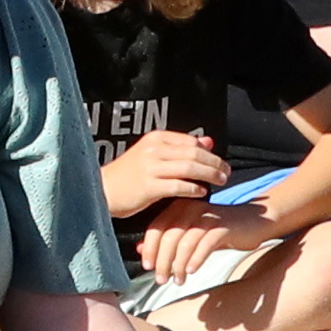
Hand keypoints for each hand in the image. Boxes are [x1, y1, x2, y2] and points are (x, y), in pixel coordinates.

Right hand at [100, 129, 230, 214]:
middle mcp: (154, 149)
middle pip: (194, 154)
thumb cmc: (130, 174)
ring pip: (189, 168)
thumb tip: (208, 141)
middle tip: (227, 173)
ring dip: (209, 175)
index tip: (221, 163)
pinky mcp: (149, 186)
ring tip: (220, 182)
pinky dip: (193, 189)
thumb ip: (181, 148)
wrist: (104, 189)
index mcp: (156, 138)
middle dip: (214, 164)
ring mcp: (151, 167)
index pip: (191, 142)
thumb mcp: (154, 155)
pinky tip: (202, 193)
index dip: (210, 153)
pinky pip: (178, 186)